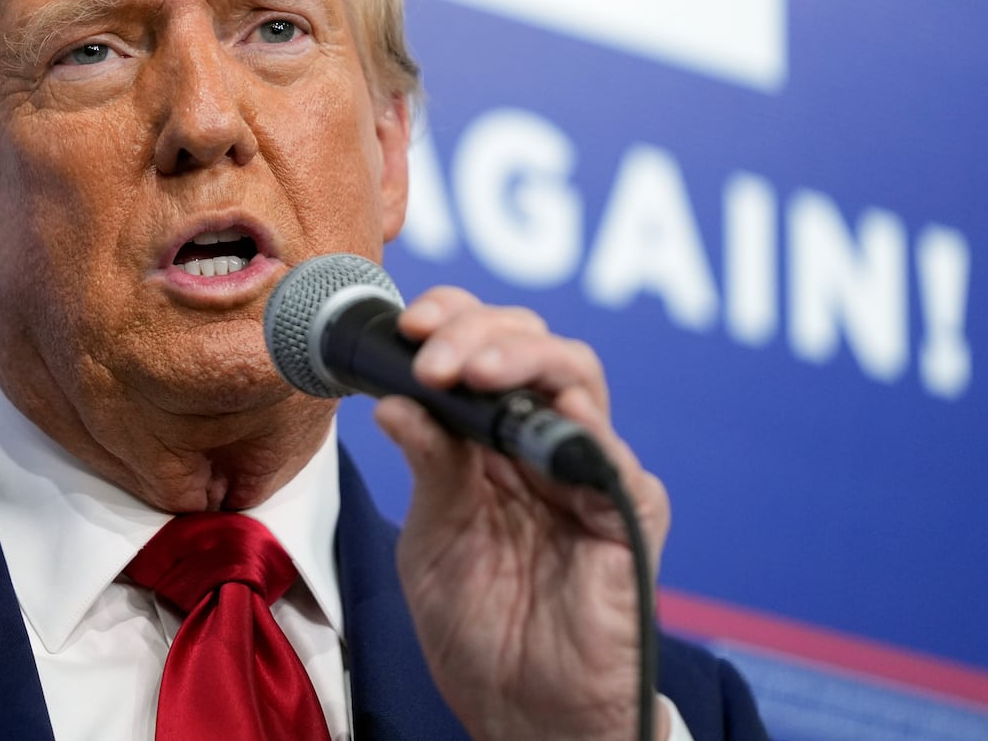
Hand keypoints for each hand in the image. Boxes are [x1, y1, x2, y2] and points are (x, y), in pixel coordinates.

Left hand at [374, 287, 670, 740]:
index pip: (483, 347)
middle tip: (432, 354)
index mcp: (490, 439)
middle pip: (531, 344)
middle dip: (478, 330)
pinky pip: (612, 453)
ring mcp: (587, 471)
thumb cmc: (477, 626)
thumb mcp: (432, 535)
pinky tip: (536, 419)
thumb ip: (428, 465)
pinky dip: (574, 425)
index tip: (408, 326)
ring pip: (576, 375)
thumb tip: (394, 399)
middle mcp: (542, 442)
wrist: (521, 712)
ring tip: (473, 370)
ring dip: (522, 357)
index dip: (453, 319)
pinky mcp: (627, 512)